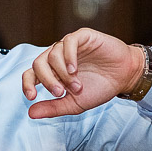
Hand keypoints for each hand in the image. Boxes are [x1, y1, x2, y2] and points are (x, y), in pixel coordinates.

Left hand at [22, 29, 145, 118]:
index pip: (30, 74)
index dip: (27, 84)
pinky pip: (68, 41)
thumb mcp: (74, 104)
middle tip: (61, 93)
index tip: (32, 97)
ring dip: (63, 74)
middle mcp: (57, 57)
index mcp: (52, 71)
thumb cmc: (99, 88)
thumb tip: (30, 114)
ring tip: (77, 86)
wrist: (124, 78)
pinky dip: (68, 56)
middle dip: (47, 80)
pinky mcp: (83, 36)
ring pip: (52, 54)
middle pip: (38, 64)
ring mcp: (69, 45)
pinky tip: (74, 69)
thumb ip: (53, 108)